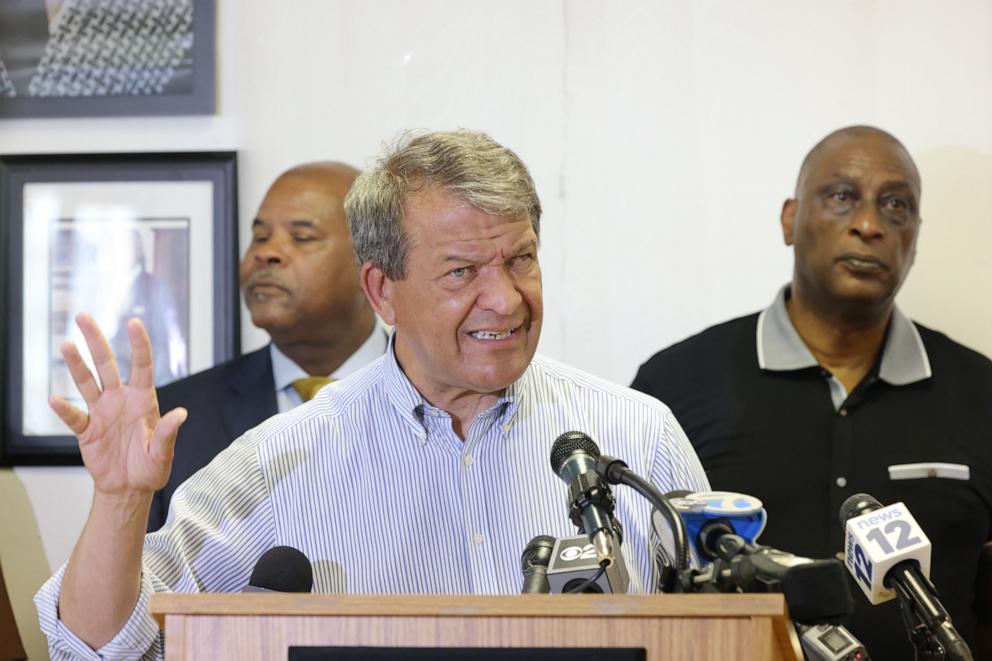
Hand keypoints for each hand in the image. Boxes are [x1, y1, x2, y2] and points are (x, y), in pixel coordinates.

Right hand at [49, 313, 186, 496]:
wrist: (129, 488)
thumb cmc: (150, 468)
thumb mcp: (163, 454)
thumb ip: (168, 434)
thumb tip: (181, 414)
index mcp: (143, 400)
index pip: (142, 366)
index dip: (139, 345)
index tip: (135, 323)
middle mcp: (120, 400)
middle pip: (106, 364)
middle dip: (96, 340)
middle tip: (83, 316)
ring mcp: (101, 412)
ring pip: (87, 382)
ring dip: (76, 364)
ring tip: (66, 344)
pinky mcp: (86, 430)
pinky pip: (74, 416)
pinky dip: (64, 409)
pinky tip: (54, 399)